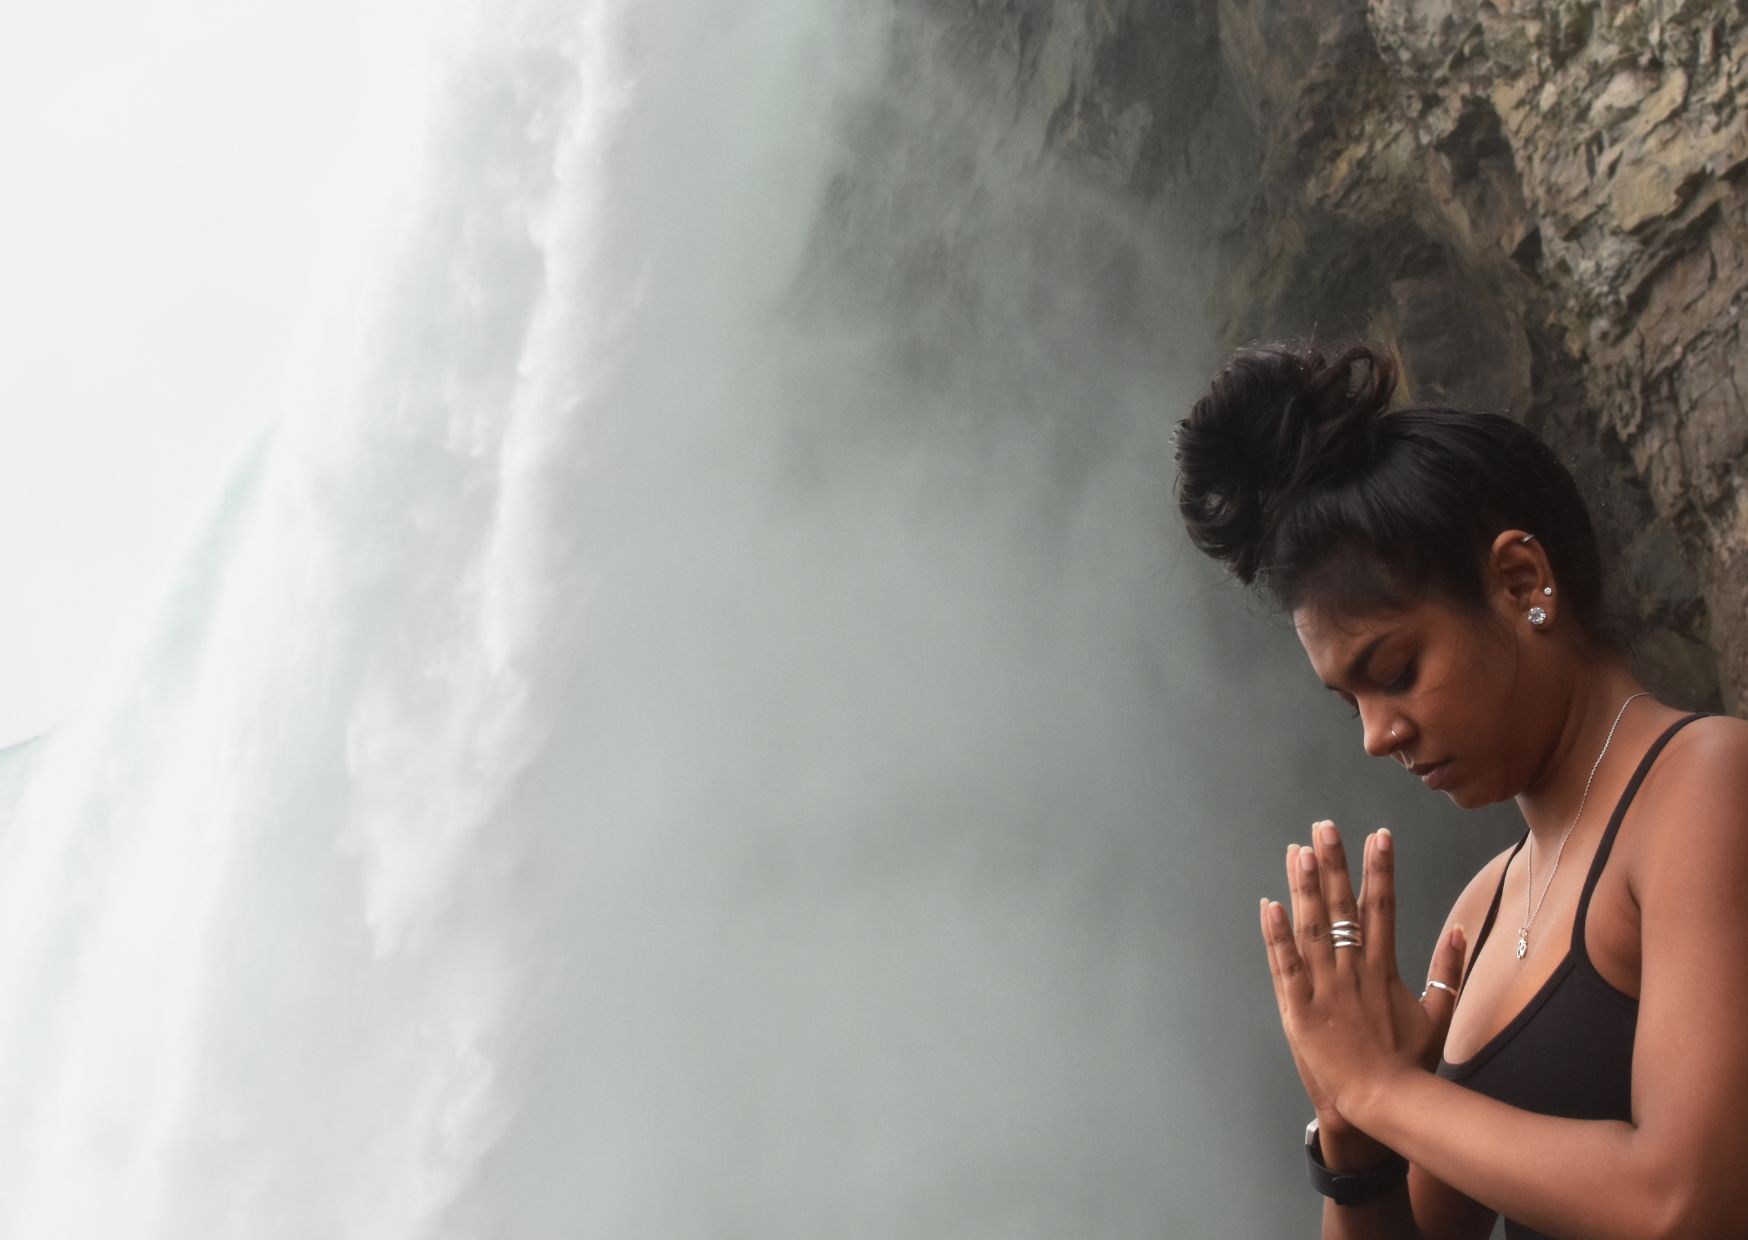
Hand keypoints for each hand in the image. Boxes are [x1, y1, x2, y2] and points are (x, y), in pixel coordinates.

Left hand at [1260, 822, 1467, 1127]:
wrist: (1386, 1105)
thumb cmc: (1411, 1064)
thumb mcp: (1439, 1013)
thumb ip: (1449, 969)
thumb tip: (1461, 929)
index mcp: (1383, 969)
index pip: (1382, 906)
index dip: (1379, 869)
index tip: (1378, 835)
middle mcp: (1353, 971)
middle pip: (1343, 907)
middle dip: (1334, 863)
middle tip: (1324, 826)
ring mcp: (1326, 988)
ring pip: (1312, 927)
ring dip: (1304, 887)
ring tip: (1298, 850)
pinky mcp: (1301, 1009)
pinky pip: (1286, 965)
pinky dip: (1277, 935)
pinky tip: (1270, 905)